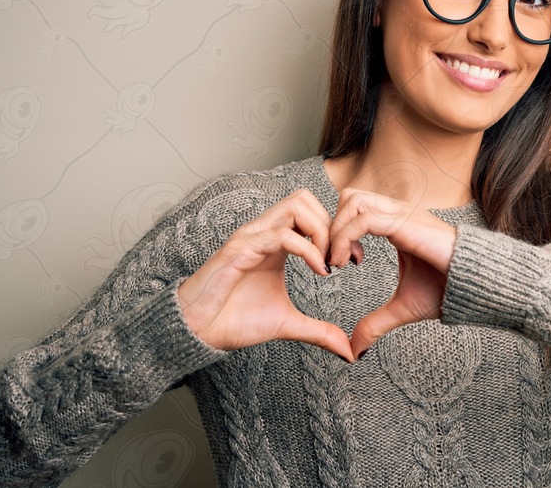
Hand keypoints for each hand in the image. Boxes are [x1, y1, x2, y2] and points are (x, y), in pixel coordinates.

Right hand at [177, 189, 354, 361]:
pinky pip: (281, 235)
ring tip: (328, 263)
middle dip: (332, 225)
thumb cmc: (234, 321)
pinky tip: (318, 272)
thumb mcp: (288, 324)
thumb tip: (349, 351)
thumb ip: (319, 331)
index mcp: (275, 242)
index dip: (338, 230)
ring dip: (321, 231)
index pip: (311, 211)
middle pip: (305, 198)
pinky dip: (307, 250)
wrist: (197, 333)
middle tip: (342, 259)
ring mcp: (251, 237)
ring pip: (295, 205)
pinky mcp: (240, 250)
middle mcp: (264, 233)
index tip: (353, 260)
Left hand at [326, 188, 456, 358]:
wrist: (476, 285)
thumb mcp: (402, 308)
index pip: (354, 209)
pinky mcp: (405, 222)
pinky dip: (345, 237)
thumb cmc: (448, 289)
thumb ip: (376, 323)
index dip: (338, 233)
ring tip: (339, 261)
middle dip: (331, 226)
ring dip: (336, 230)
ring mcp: (401, 213)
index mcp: (396, 224)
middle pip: (348, 196)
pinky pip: (363, 218)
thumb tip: (355, 350)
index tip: (339, 264)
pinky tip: (348, 263)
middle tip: (334, 259)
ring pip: (352, 200)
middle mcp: (397, 212)